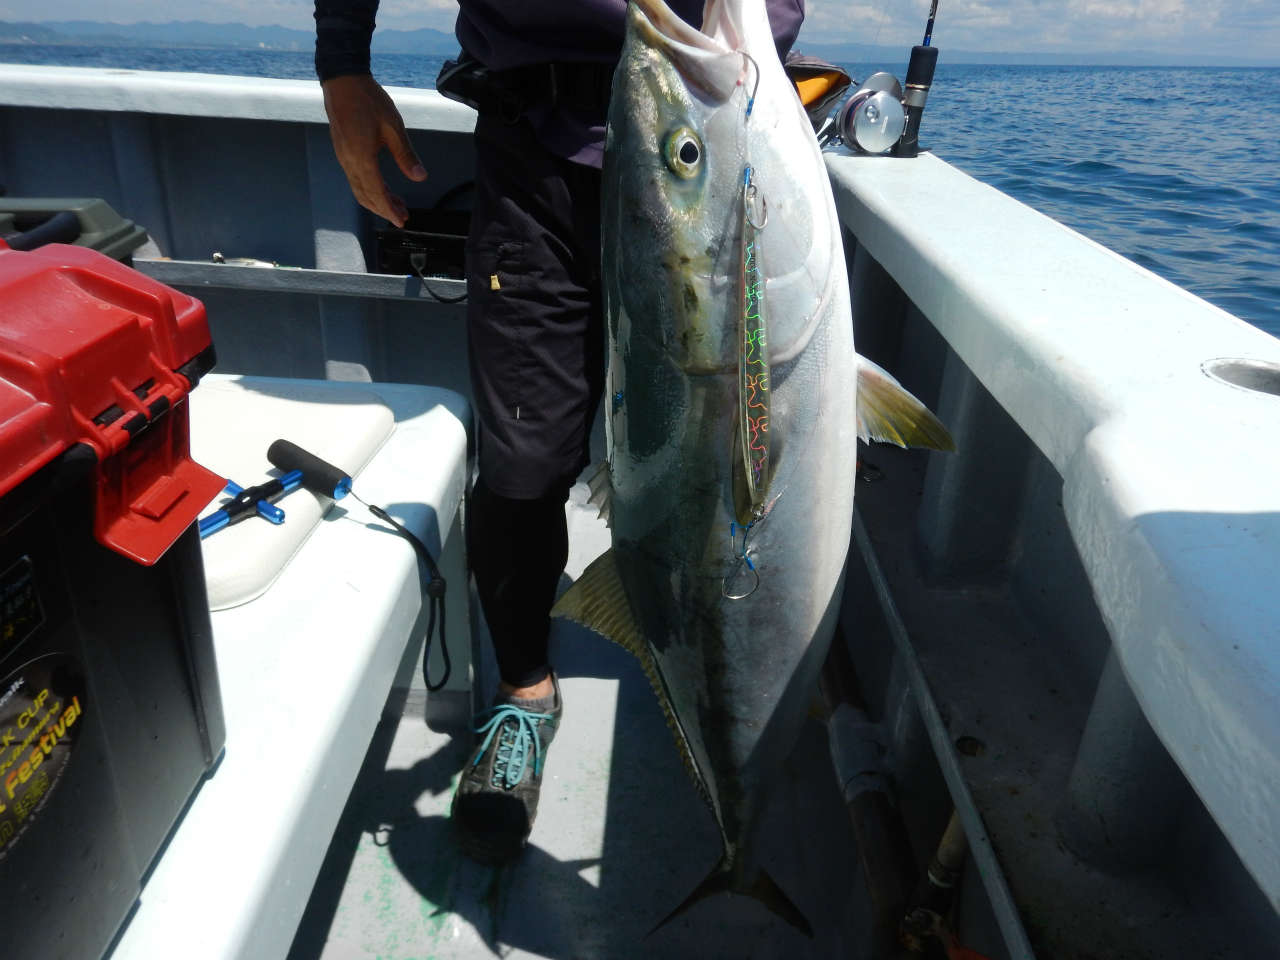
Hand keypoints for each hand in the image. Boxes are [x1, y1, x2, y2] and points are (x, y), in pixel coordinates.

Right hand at [321, 74, 427, 226]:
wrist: (343, 81)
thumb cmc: (368, 100)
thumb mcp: (393, 127)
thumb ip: (406, 155)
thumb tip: (420, 177)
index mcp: (362, 157)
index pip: (377, 192)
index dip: (389, 209)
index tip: (401, 220)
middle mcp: (349, 162)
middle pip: (366, 196)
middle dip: (384, 209)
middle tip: (403, 216)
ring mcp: (344, 158)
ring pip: (360, 189)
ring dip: (377, 201)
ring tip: (397, 204)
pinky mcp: (344, 152)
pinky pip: (356, 178)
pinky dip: (370, 188)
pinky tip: (384, 188)